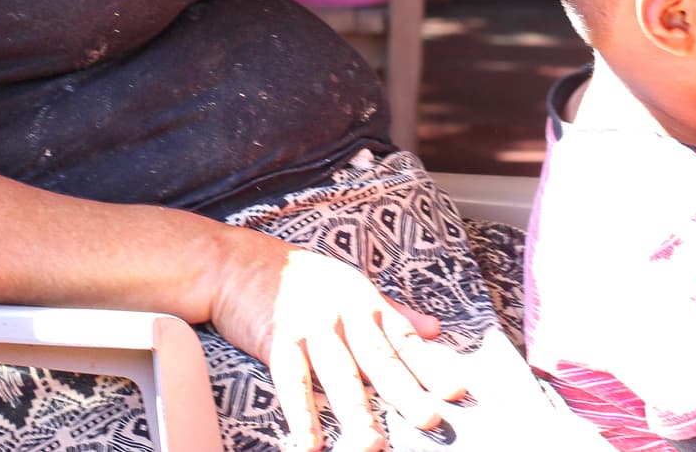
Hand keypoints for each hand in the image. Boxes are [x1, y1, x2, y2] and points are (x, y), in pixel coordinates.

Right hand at [208, 227, 463, 451]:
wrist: (240, 263)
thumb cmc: (302, 278)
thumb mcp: (354, 286)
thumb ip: (394, 311)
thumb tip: (434, 328)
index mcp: (367, 303)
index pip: (405, 339)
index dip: (431, 365)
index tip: (455, 390)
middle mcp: (345, 314)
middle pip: (379, 359)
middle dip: (405, 392)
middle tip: (429, 419)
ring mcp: (312, 327)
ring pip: (339, 374)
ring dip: (358, 411)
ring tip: (374, 442)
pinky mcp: (277, 340)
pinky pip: (293, 381)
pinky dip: (302, 413)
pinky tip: (311, 441)